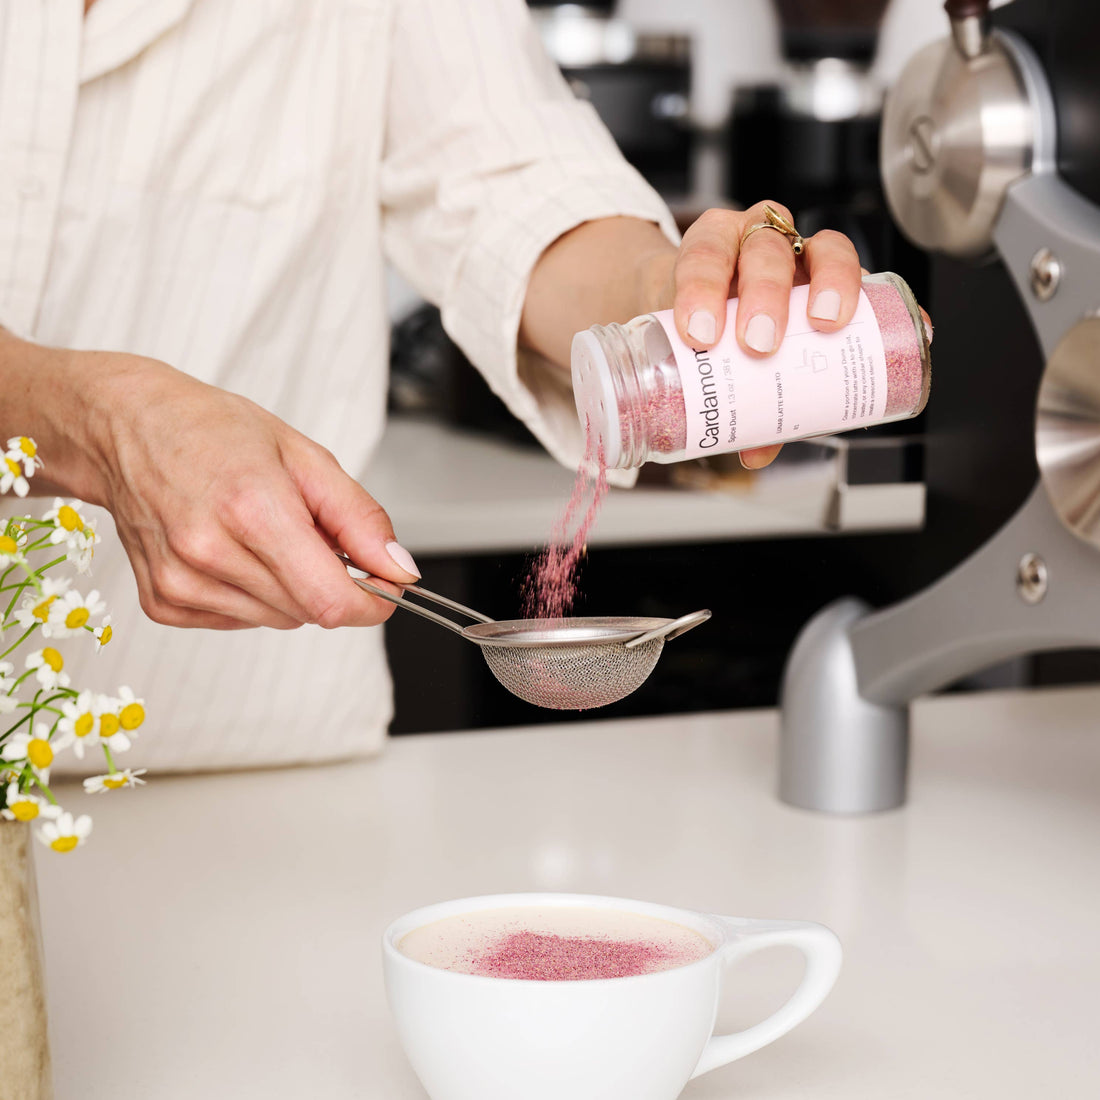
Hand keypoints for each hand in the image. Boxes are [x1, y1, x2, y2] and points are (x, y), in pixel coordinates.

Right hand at [58, 350, 417, 629]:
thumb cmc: (214, 432)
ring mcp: (180, 583)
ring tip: (265, 535)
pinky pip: (239, 622)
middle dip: (328, 581)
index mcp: (251, 509)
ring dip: (291, 588)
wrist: (126, 428)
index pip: (331, 600)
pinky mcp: (162, 603)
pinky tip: (233, 552)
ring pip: (277, 620)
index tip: (385, 588)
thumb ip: (360, 519)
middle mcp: (208, 553)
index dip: (371, 603)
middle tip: (311, 533)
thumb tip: (398, 570)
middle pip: (309, 612)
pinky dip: (252, 596)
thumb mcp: (306, 457)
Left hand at [658, 200, 865, 468]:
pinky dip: (886, 301)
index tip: (700, 334)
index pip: (705, 253)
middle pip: (766, 250)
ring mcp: (803, 252)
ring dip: (830, 284)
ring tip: (829, 324)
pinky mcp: (837, 271)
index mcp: (712, 248)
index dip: (701, 288)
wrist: (711, 307)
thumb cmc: (703, 321)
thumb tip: (754, 451)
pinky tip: (907, 325)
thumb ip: (724, 395)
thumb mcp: (699, 349)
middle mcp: (758, 241)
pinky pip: (871, 277)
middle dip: (764, 294)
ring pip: (823, 249)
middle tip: (760, 345)